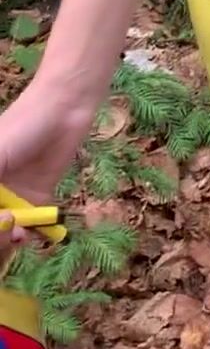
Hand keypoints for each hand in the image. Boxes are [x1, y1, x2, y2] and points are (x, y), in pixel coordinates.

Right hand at [0, 75, 94, 228]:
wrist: (64, 108)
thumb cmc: (22, 124)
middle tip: (8, 223)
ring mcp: (14, 196)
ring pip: (6, 230)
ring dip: (8, 239)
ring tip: (19, 232)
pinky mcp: (38, 199)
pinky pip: (30, 227)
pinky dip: (28, 236)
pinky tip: (30, 234)